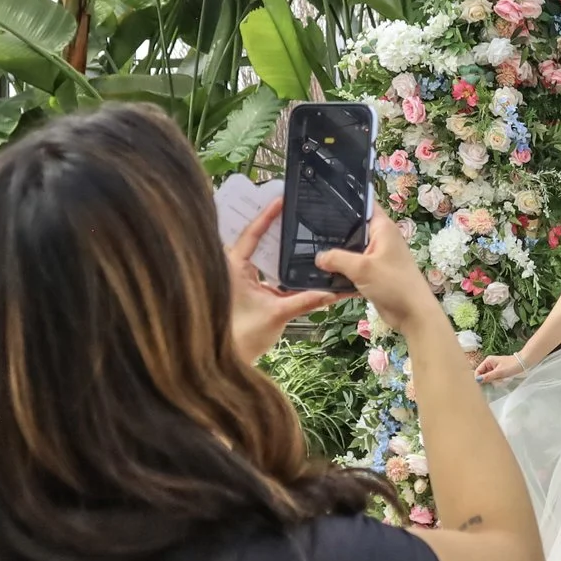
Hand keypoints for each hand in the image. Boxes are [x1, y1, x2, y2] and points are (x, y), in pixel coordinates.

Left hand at [228, 197, 343, 364]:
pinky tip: (293, 257)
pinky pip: (265, 270)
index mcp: (235, 268)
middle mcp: (236, 270)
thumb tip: (331, 291)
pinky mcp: (250, 291)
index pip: (251, 234)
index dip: (266, 215)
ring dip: (274, 242)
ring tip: (292, 224)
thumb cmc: (243, 337)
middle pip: (254, 238)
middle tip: (287, 204)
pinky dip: (278, 263)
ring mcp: (243, 280)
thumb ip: (306, 300)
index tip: (280, 199)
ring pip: (260, 254)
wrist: (228, 360)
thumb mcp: (277, 314)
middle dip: (270, 222)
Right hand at [315, 211, 442, 335]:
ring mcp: (377, 257)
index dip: (346, 200)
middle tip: (308, 228)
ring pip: (352, 250)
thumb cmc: (393, 284)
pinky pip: (354, 268)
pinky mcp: (374, 274)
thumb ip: (337, 259)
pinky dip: (342, 270)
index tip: (322, 200)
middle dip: (335, 230)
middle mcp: (381, 239)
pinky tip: (322, 272)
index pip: (364, 205)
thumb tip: (318, 257)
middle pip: (354, 228)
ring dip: (337, 254)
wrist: (413, 314)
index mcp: (383, 228)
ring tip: (309, 249)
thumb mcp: (362, 268)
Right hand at [475, 352, 526, 382]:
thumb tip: (477, 380)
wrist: (524, 362)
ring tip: (501, 380)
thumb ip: (488, 377)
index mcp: (488, 361)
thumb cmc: (512, 366)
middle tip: (495, 382)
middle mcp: (489, 363)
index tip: (482, 386)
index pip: (478, 371)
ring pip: (489, 377)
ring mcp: (494, 367)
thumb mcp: (499, 372)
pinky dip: (497, 380)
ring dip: (493, 381)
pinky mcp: (499, 371)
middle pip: (483, 375)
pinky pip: (494, 377)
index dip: (479, 379)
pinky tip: (503, 380)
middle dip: (488, 380)